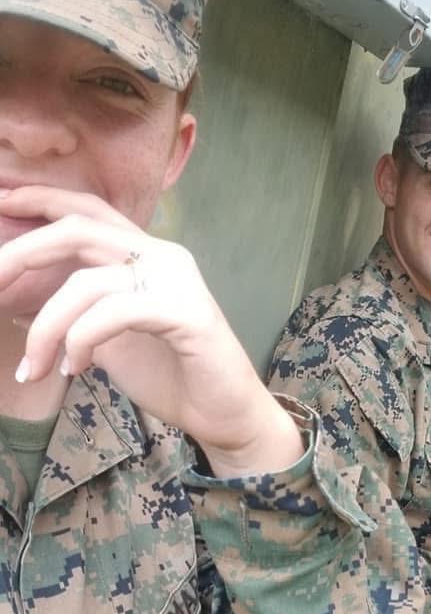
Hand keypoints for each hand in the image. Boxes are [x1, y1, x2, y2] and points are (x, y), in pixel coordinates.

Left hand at [2, 187, 303, 476]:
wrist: (225, 415)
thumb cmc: (171, 377)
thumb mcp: (107, 340)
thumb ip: (74, 314)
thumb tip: (14, 300)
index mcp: (148, 255)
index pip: (89, 210)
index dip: (42, 199)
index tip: (1, 198)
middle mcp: (164, 256)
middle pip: (78, 230)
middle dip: (22, 253)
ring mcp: (177, 281)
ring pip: (86, 281)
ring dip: (46, 327)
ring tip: (35, 366)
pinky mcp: (185, 313)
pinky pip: (112, 313)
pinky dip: (81, 340)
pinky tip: (76, 368)